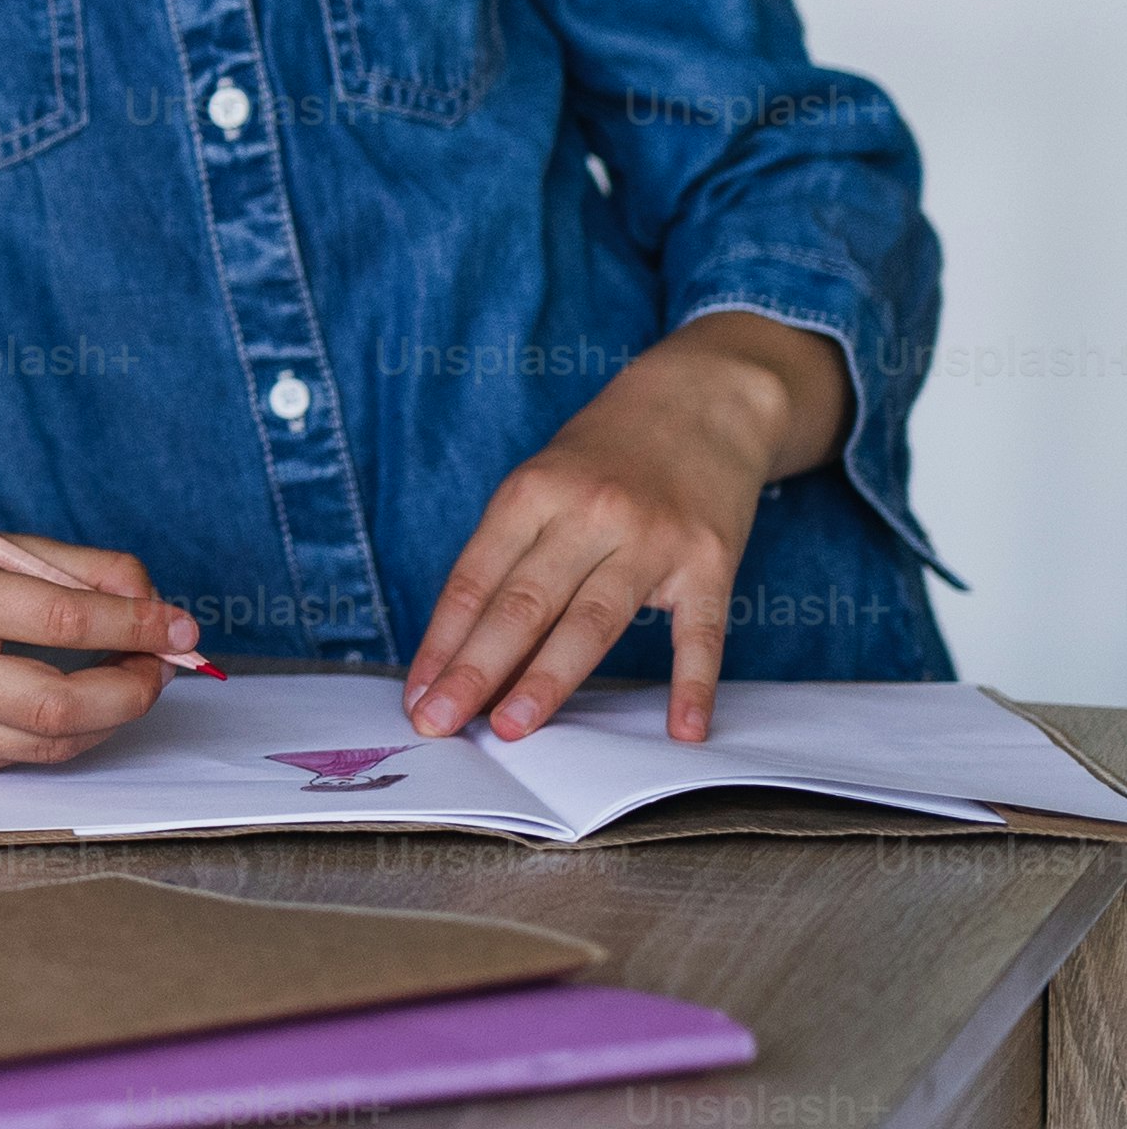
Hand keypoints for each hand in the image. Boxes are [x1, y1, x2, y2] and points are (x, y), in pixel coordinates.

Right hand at [0, 503, 198, 777]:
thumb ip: (74, 570)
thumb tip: (162, 612)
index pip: (61, 619)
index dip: (135, 624)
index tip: (179, 625)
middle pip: (58, 707)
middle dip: (131, 691)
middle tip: (161, 666)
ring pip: (48, 746)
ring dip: (107, 718)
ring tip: (123, 681)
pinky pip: (18, 761)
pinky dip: (58, 736)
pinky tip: (63, 704)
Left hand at [406, 313, 845, 745]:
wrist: (702, 399)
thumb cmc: (604, 454)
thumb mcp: (541, 480)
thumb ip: (513, 554)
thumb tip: (469, 646)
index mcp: (531, 493)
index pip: (475, 579)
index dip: (441, 641)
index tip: (417, 694)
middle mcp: (587, 514)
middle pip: (523, 604)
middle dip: (475, 669)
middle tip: (440, 723)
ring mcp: (652, 539)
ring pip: (593, 621)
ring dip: (548, 679)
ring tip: (511, 728)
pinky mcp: (711, 560)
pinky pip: (700, 632)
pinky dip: (692, 684)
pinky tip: (682, 729)